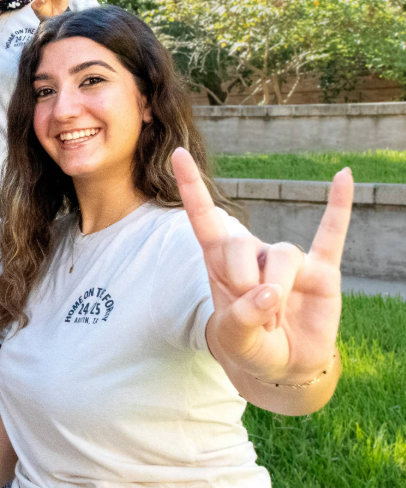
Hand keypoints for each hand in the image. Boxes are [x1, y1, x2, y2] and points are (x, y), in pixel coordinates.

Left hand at [172, 148, 352, 383]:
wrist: (284, 367)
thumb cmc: (250, 346)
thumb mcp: (233, 339)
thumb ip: (242, 317)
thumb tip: (271, 292)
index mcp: (221, 261)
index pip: (203, 218)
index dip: (191, 187)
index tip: (178, 154)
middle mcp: (254, 253)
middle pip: (242, 243)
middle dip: (243, 281)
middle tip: (252, 315)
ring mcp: (288, 261)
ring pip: (282, 255)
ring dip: (277, 289)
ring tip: (275, 318)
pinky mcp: (322, 271)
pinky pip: (331, 233)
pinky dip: (338, 205)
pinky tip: (343, 176)